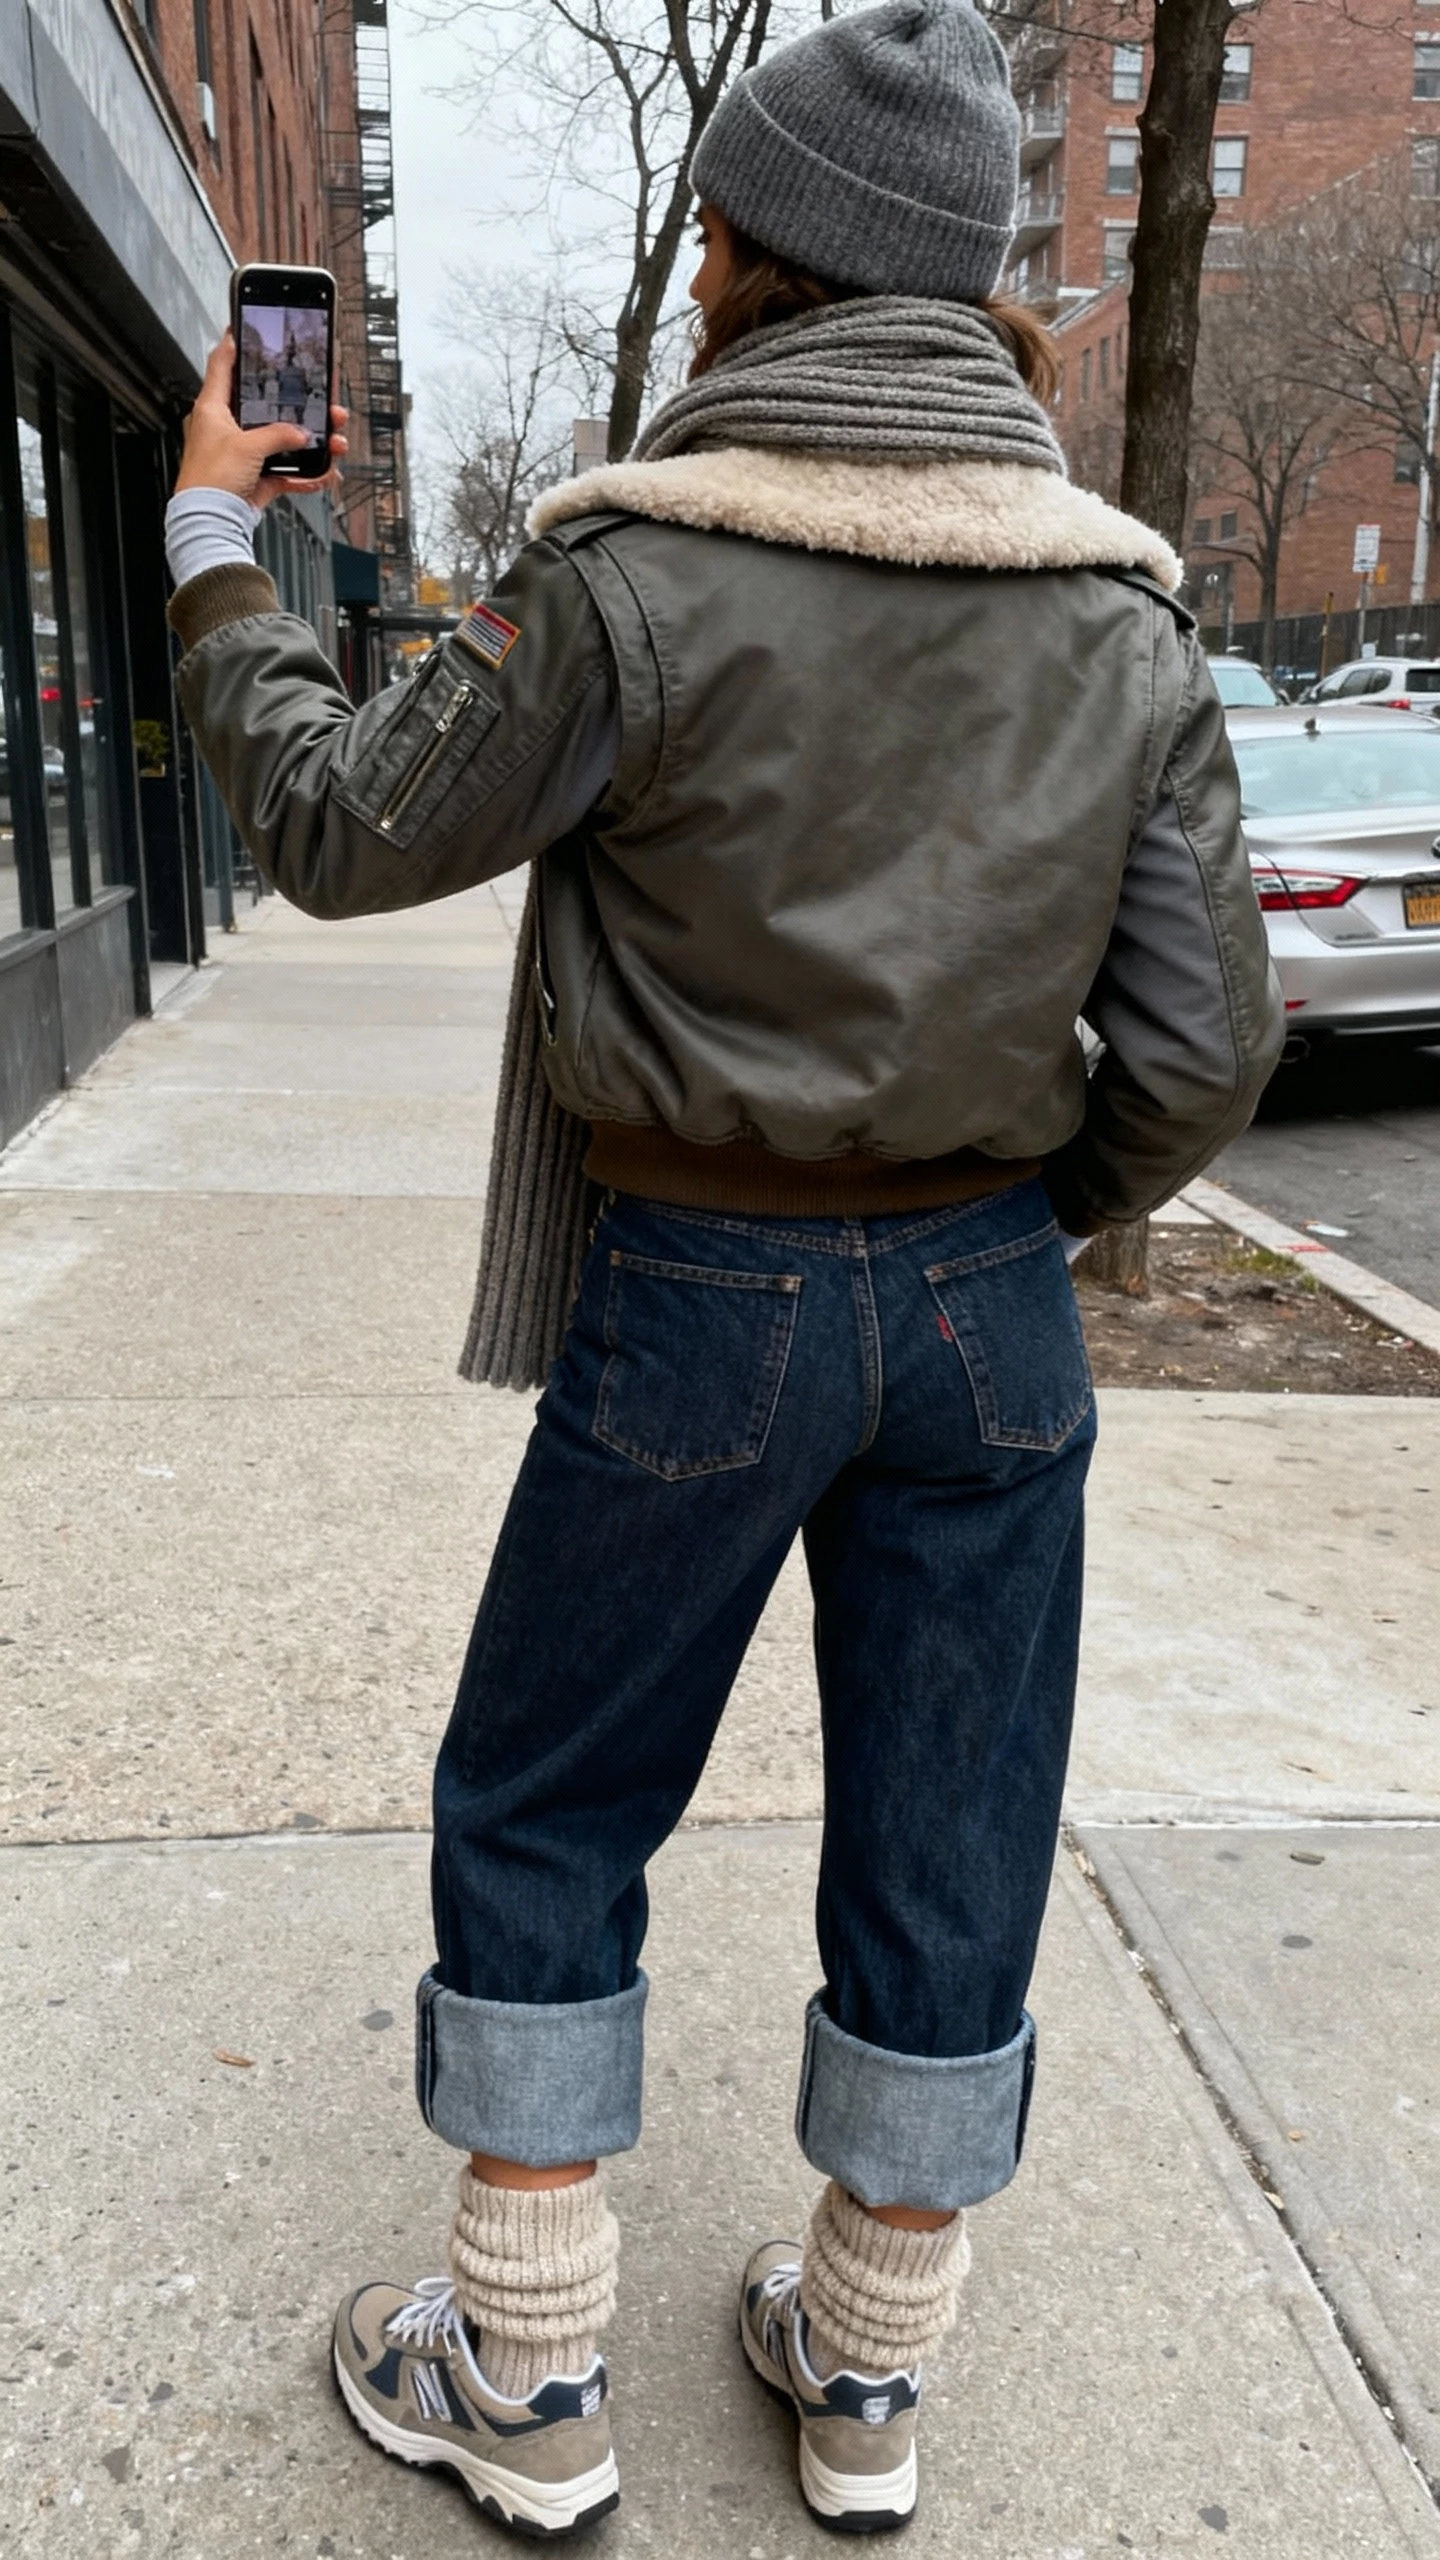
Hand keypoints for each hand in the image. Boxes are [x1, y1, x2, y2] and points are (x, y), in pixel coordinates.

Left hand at [175, 334, 348, 507]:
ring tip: (333, 440)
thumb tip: (301, 434)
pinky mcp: (255, 479)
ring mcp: (243, 455)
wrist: (211, 523)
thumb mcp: (247, 446)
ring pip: (282, 440)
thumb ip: (277, 434)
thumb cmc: (210, 480)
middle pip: (265, 405)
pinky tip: (323, 474)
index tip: (246, 329)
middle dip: (296, 403)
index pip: (223, 365)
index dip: (235, 344)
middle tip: (320, 396)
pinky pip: (286, 472)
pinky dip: (306, 474)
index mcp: (213, 409)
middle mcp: (227, 428)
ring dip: (310, 441)